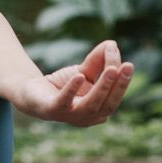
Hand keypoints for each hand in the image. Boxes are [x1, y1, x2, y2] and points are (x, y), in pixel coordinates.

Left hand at [10, 39, 133, 125]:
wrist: (33, 91)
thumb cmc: (64, 84)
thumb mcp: (85, 71)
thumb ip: (99, 60)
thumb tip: (112, 44)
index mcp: (99, 111)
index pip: (114, 98)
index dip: (123, 83)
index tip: (128, 64)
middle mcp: (87, 118)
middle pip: (107, 105)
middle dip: (118, 86)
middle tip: (127, 66)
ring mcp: (70, 117)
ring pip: (90, 105)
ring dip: (102, 87)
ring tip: (111, 70)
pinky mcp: (51, 110)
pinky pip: (63, 102)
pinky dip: (72, 90)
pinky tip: (79, 76)